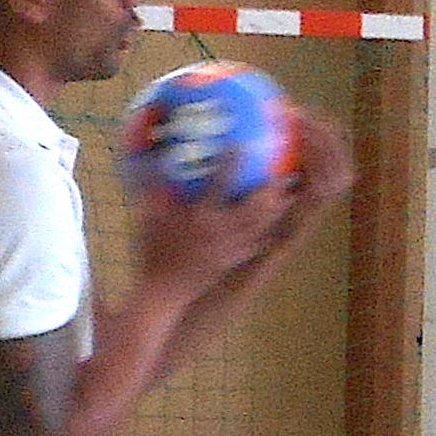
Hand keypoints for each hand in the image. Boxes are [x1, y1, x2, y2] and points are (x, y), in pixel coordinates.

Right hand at [136, 109, 350, 294]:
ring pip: (261, 225)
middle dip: (271, 189)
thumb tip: (153, 160)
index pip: (219, 184)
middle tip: (283, 172)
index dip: (231, 163)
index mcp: (200, 216)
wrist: (164, 291)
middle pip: (255, 207)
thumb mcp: (147, 216)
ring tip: (288, 194)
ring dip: (276, 209)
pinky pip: (257, 244)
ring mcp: (230, 248)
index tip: (241, 144)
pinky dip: (267, 231)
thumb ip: (153, 189)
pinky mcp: (233, 260)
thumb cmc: (152, 251)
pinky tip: (274, 223)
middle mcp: (220, 231)